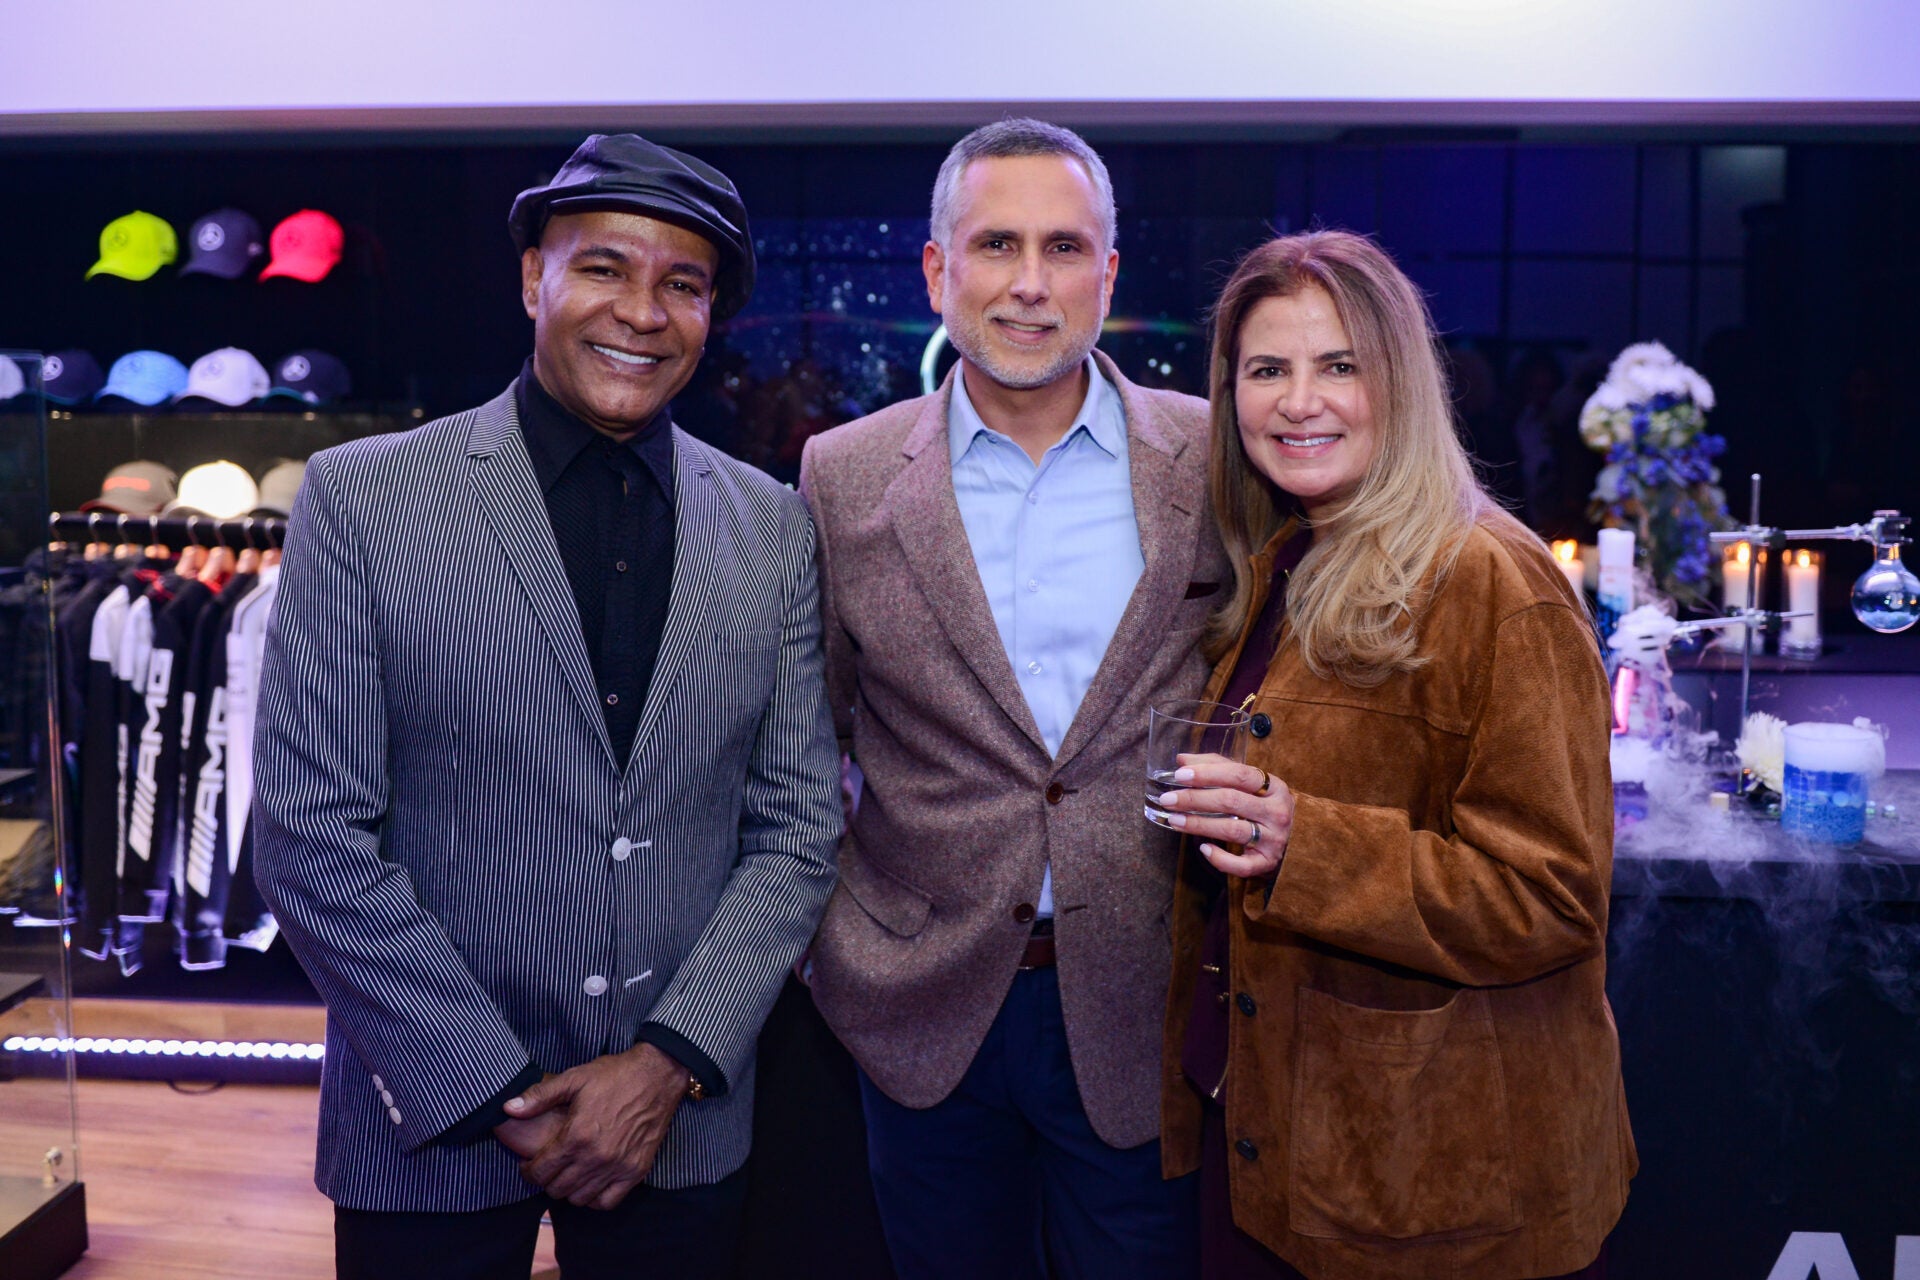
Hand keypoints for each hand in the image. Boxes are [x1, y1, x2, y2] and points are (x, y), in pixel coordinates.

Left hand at [503, 1042, 688, 1208]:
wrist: (657, 1076)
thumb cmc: (614, 1075)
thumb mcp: (574, 1078)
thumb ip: (539, 1096)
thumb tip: (507, 1108)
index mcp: (576, 1136)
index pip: (540, 1172)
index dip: (528, 1171)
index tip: (528, 1164)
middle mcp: (595, 1157)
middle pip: (557, 1189)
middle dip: (546, 1180)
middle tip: (547, 1168)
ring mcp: (617, 1167)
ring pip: (579, 1198)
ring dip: (568, 1190)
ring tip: (567, 1174)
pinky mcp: (636, 1171)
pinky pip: (607, 1202)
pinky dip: (594, 1198)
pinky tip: (590, 1184)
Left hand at [1156, 752, 1293, 879]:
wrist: (1299, 839)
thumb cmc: (1265, 805)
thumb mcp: (1249, 783)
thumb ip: (1217, 767)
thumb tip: (1182, 760)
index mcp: (1274, 787)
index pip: (1239, 774)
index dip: (1208, 773)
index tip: (1180, 775)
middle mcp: (1276, 812)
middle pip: (1231, 801)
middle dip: (1195, 799)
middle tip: (1167, 799)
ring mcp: (1274, 839)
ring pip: (1232, 830)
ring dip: (1199, 825)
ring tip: (1174, 820)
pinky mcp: (1267, 862)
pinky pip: (1241, 865)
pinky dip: (1220, 858)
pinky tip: (1203, 849)